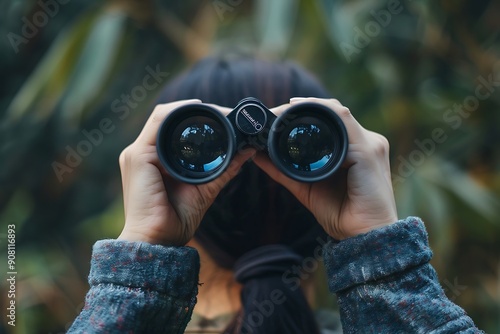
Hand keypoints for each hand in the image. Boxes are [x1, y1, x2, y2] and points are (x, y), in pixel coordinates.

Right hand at [118, 100, 255, 245]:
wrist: (158, 241)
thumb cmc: (176, 219)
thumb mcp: (207, 187)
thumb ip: (225, 168)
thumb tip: (247, 151)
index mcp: (154, 160)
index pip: (172, 128)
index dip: (196, 118)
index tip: (224, 118)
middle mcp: (143, 153)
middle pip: (168, 118)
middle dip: (195, 110)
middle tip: (224, 113)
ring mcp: (137, 154)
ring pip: (163, 116)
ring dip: (189, 109)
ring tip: (215, 111)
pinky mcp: (137, 157)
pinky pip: (158, 125)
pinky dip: (178, 114)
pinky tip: (197, 110)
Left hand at [252, 98, 397, 239]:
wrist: (365, 237)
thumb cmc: (341, 214)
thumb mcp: (304, 186)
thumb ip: (283, 170)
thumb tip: (258, 156)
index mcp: (354, 149)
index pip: (331, 120)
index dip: (305, 112)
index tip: (277, 115)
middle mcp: (366, 142)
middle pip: (333, 112)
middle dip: (303, 107)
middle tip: (275, 112)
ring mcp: (370, 145)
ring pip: (338, 113)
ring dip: (310, 107)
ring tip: (284, 111)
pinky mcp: (369, 152)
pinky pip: (345, 124)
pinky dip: (323, 116)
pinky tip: (303, 118)